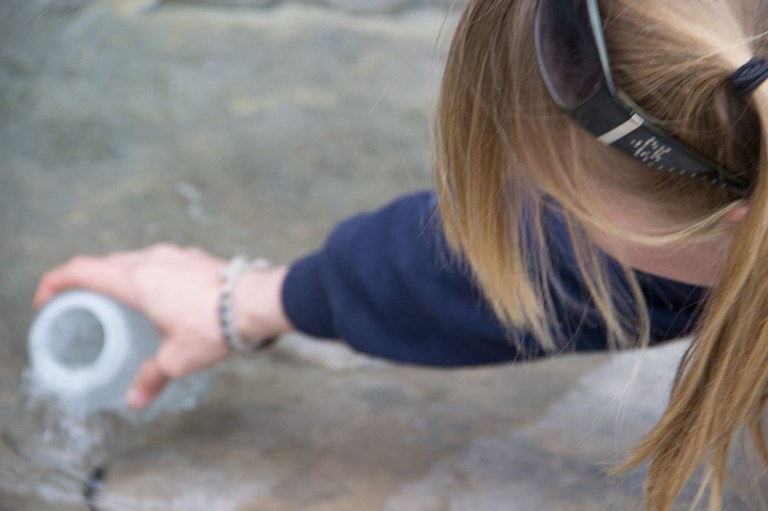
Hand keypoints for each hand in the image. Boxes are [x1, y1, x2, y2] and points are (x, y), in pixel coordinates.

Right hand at [34, 244, 291, 408]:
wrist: (258, 301)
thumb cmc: (214, 325)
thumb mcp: (177, 358)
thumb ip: (152, 377)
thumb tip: (135, 399)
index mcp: (136, 280)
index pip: (81, 270)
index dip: (56, 282)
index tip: (47, 298)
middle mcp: (152, 259)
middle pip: (107, 263)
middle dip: (88, 281)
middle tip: (82, 302)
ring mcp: (176, 254)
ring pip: (135, 259)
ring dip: (121, 275)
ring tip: (121, 300)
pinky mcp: (196, 257)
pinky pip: (161, 261)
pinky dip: (149, 274)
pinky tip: (161, 295)